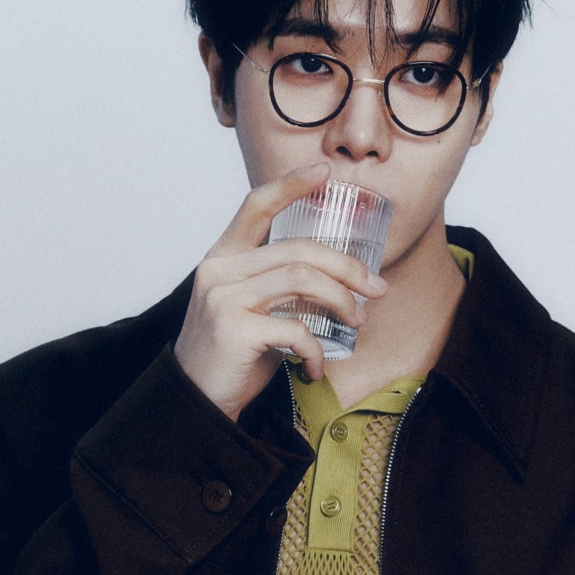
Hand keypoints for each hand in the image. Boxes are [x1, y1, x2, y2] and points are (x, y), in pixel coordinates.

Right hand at [174, 163, 387, 420]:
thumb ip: (284, 288)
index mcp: (223, 257)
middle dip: (347, 267)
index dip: (291, 185)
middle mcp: (219, 270)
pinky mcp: (234, 329)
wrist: (197, 402)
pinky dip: (316, 349)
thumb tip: (343, 281)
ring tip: (357, 321)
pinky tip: (316, 368)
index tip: (325, 172)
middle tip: (376, 289)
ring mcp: (223, 298)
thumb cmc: (234, 356)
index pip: (256, 206)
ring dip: (341, 301)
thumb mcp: (255, 311)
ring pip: (302, 279)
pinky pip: (294, 328)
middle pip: (298, 249)